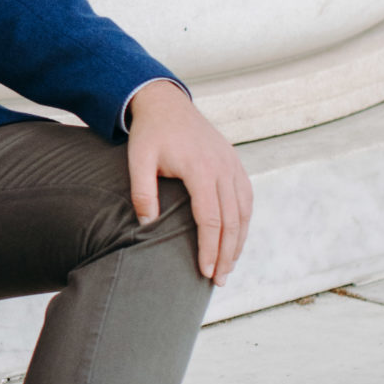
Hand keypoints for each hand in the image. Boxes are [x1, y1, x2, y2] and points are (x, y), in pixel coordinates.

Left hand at [125, 80, 252, 285]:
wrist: (166, 103)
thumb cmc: (149, 134)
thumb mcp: (137, 160)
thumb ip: (142, 193)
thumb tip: (147, 227)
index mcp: (201, 168)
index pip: (211, 219)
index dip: (209, 248)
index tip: (204, 272)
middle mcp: (223, 167)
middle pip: (232, 220)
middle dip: (227, 254)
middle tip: (218, 280)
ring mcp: (232, 164)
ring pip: (244, 211)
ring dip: (239, 241)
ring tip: (228, 267)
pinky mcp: (234, 163)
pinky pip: (246, 197)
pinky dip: (244, 221)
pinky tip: (236, 238)